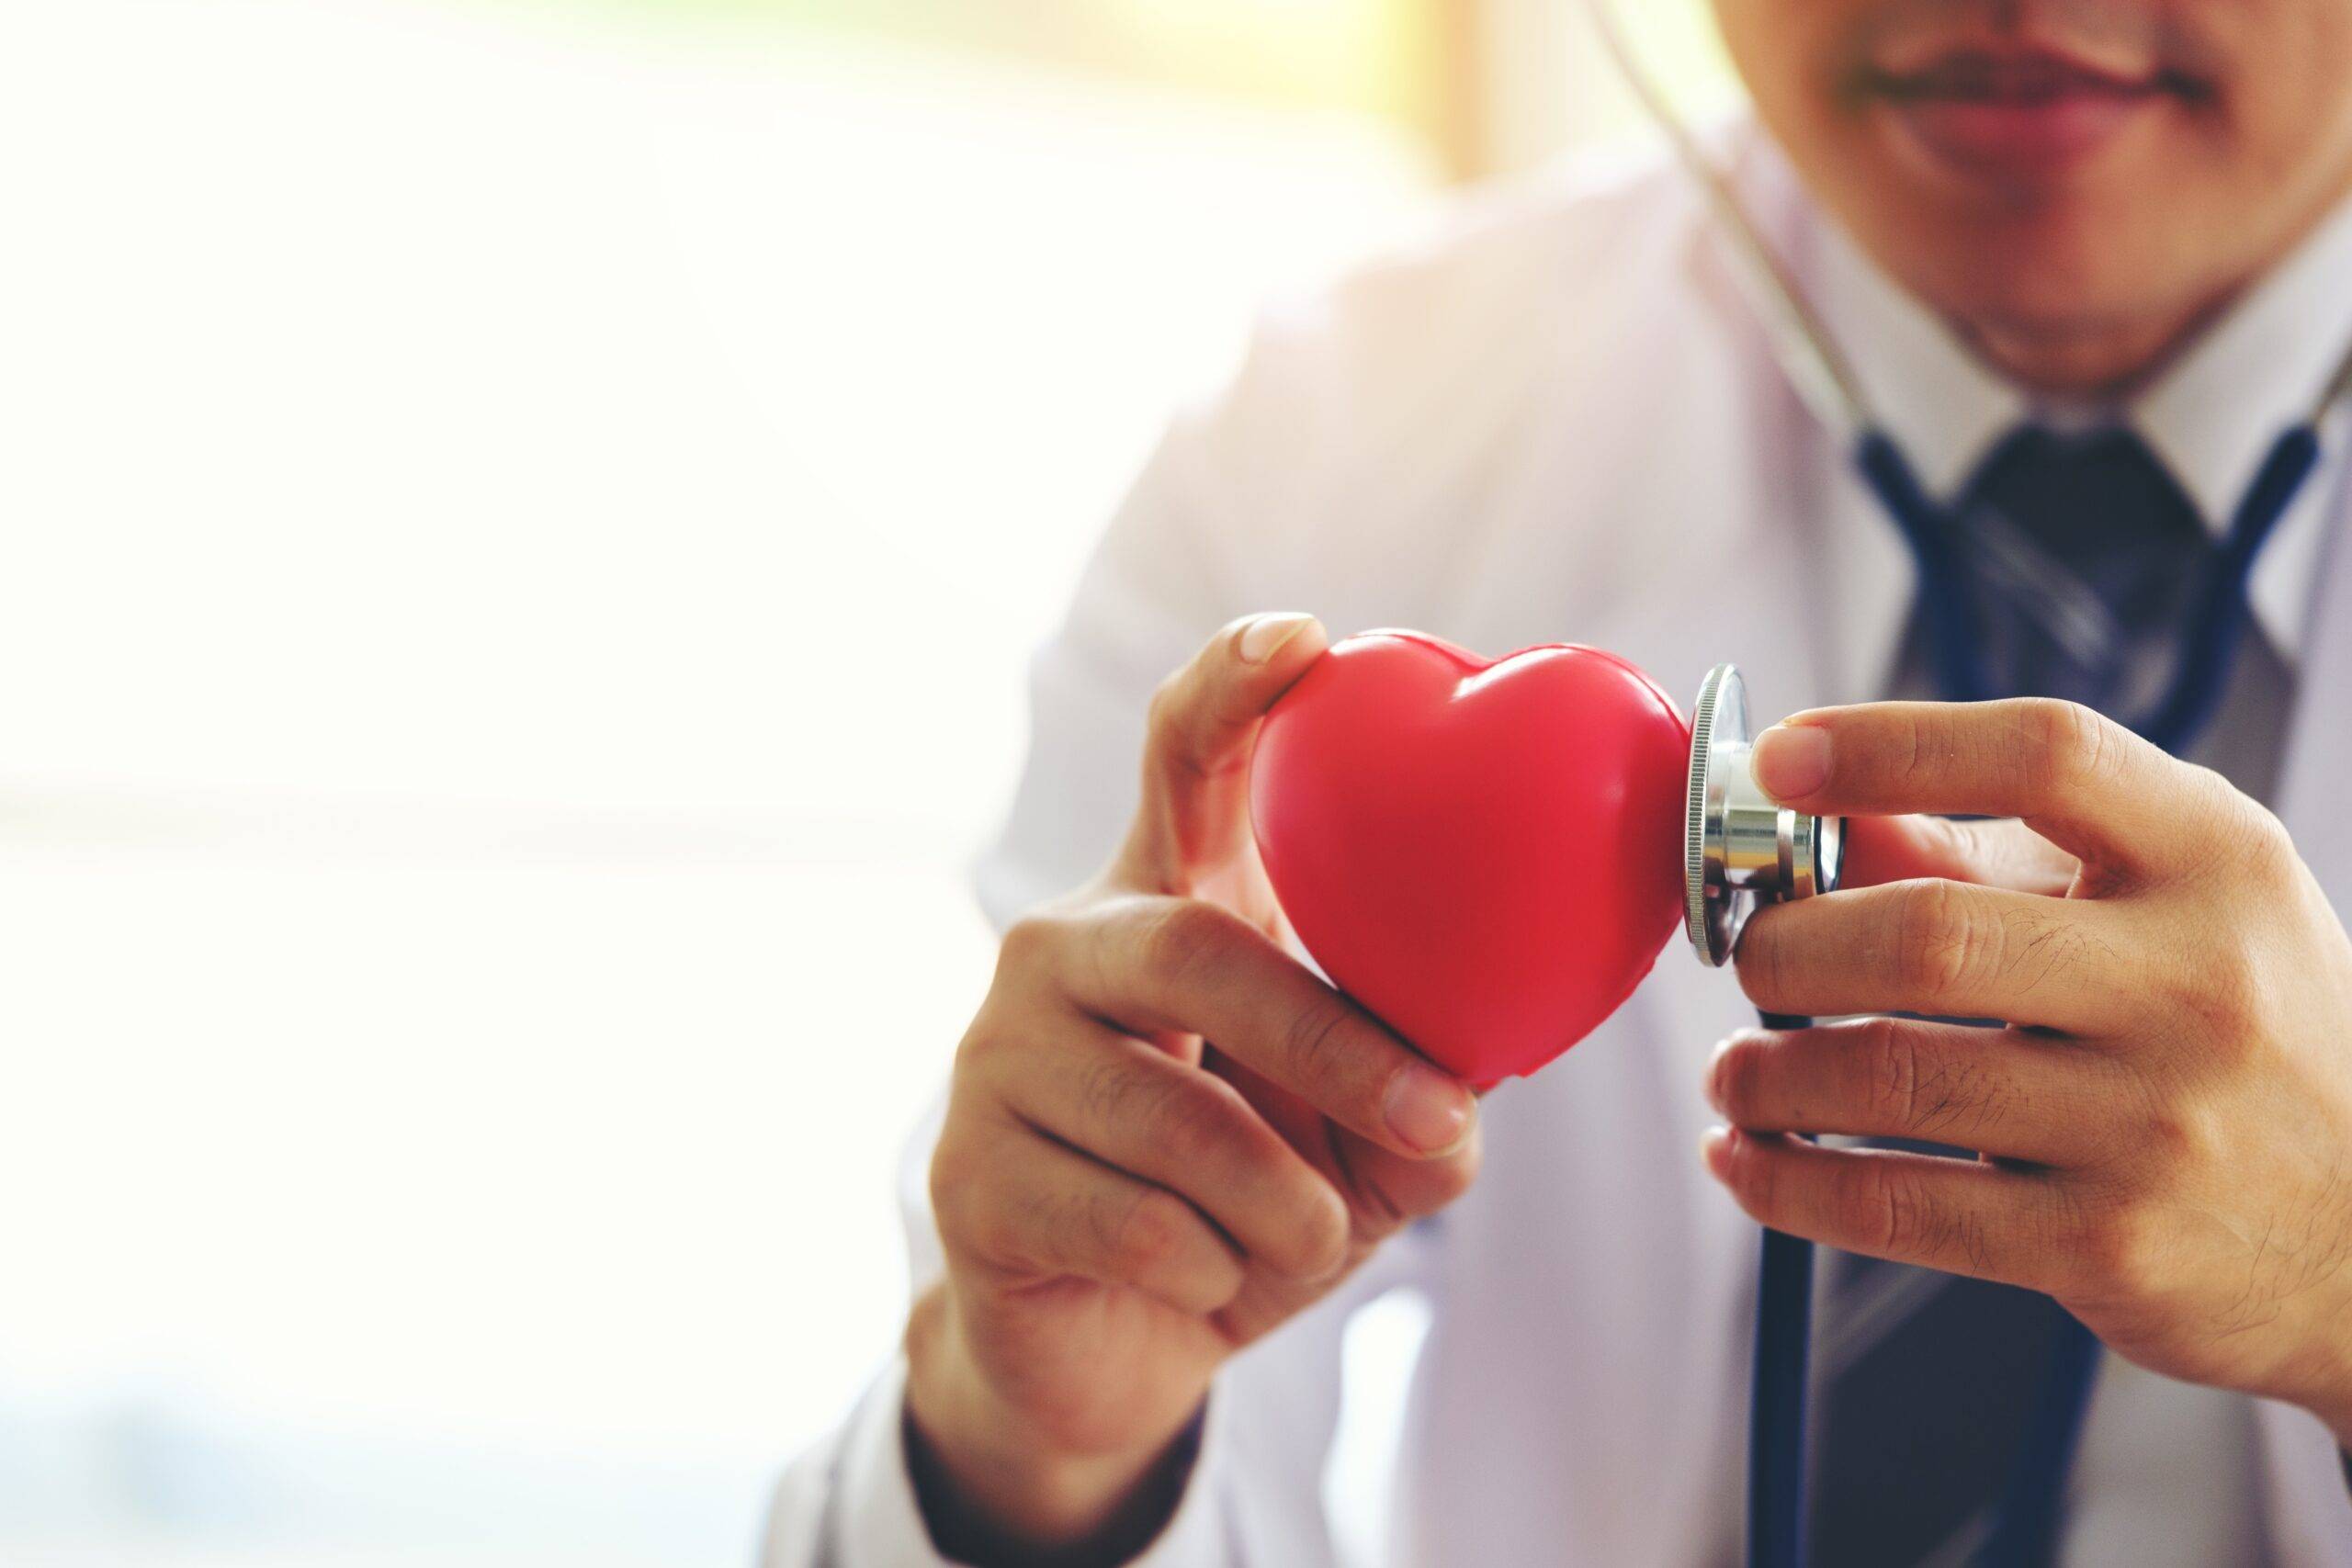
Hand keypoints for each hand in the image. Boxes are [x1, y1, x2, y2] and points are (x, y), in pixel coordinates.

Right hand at [905, 614, 1481, 1559]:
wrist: (1114, 1347)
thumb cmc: (1249, 1203)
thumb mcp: (1360, 1144)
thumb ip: (1419, 1096)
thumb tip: (1459, 1089)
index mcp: (1165, 904)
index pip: (1179, 763)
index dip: (1233, 690)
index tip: (1304, 636)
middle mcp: (1062, 950)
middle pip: (1195, 947)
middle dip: (1331, 1043)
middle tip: (1436, 1121)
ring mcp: (995, 1055)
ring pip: (1176, 1114)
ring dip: (1287, 1204)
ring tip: (1305, 1238)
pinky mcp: (967, 1173)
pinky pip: (1133, 1220)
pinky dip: (1212, 1270)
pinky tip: (1195, 1275)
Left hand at [1700, 698, 2351, 1443]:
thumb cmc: (2244, 1034)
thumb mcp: (2171, 907)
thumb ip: (1993, 855)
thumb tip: (1817, 811)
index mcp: (2214, 859)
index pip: (2042, 755)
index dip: (1891, 746)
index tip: (1779, 757)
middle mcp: (2196, 983)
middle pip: (1928, 935)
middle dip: (1789, 944)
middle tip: (1749, 957)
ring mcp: (2156, 1124)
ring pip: (1888, 1077)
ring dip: (1766, 1072)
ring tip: (1738, 1070)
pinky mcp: (2109, 1245)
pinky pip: (1897, 1207)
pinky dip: (1786, 1181)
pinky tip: (1749, 1160)